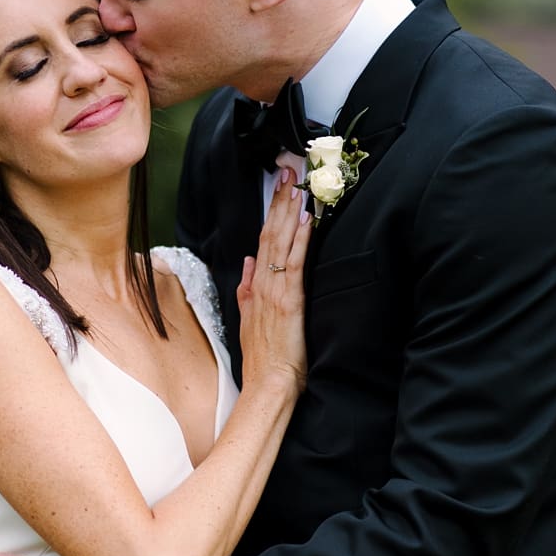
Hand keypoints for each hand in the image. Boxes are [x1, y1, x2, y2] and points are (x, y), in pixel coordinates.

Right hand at [237, 168, 310, 396]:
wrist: (269, 384)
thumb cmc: (265, 359)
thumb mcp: (249, 319)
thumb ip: (248, 288)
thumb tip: (249, 261)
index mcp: (257, 287)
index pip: (264, 240)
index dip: (271, 212)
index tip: (277, 187)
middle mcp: (264, 284)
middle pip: (271, 234)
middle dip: (279, 202)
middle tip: (287, 171)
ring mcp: (276, 291)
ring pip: (282, 243)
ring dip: (289, 213)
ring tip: (296, 186)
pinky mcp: (291, 301)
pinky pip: (296, 264)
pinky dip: (301, 241)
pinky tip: (307, 221)